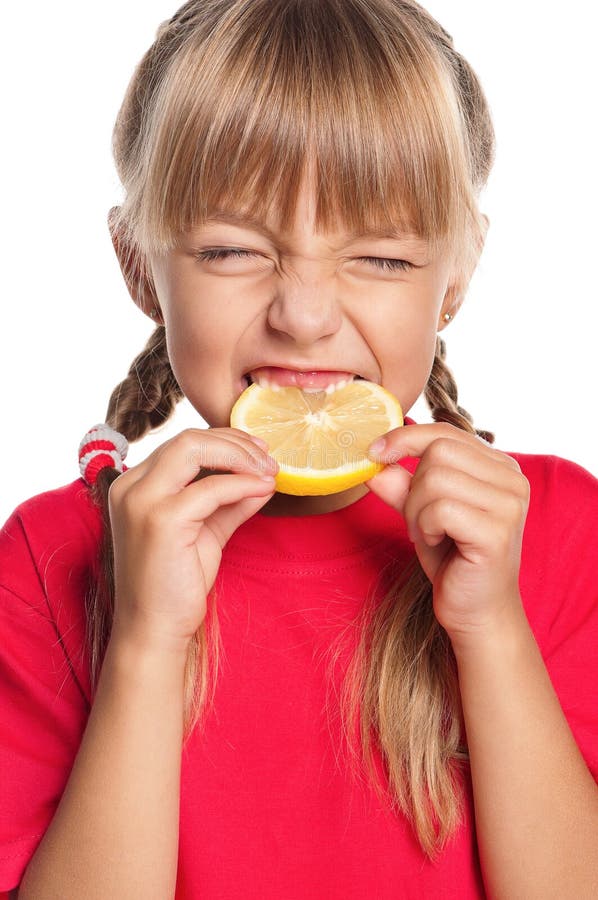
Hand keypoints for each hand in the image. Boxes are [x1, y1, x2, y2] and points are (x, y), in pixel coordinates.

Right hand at [107, 428, 277, 652]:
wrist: (155, 630)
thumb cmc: (176, 584)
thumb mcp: (208, 531)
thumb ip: (231, 501)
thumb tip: (264, 476)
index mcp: (134, 485)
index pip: (183, 444)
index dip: (225, 441)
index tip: (259, 453)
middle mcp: (130, 487)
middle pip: (188, 438)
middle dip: (235, 442)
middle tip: (269, 460)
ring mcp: (141, 502)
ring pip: (194, 448)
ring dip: (240, 456)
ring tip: (269, 471)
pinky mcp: (160, 521)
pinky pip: (211, 488)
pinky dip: (242, 484)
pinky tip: (263, 490)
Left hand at [366, 424, 530, 643]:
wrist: (476, 611)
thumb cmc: (452, 559)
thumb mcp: (420, 512)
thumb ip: (401, 484)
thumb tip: (372, 461)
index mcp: (499, 466)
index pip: (445, 431)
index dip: (405, 437)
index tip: (374, 453)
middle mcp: (512, 478)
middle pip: (438, 451)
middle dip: (413, 487)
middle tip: (419, 521)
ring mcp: (509, 504)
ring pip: (435, 478)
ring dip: (417, 511)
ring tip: (429, 534)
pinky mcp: (497, 532)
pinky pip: (440, 509)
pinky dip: (425, 527)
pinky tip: (437, 544)